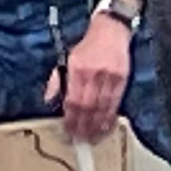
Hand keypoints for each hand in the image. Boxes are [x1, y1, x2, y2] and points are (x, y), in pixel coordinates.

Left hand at [44, 15, 132, 141]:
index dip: (71, 118)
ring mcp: (110, 77)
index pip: (73, 100)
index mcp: (77, 69)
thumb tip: (49, 100)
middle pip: (88, 106)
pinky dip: (110, 116)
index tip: (68, 130)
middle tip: (80, 140)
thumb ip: (57, 80)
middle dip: (83, 126)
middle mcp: (94, 74)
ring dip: (97, 125)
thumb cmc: (88, 46)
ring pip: (102, 107)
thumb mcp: (67, 59)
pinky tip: (106, 126)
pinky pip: (115, 102)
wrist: (111, 30)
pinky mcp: (122, 78)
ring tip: (92, 138)